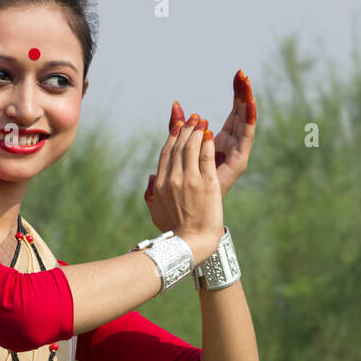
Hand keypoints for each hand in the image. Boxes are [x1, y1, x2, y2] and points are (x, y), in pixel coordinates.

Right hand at [143, 111, 223, 262]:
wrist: (190, 242)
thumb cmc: (174, 232)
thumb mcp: (156, 213)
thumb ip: (151, 194)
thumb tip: (150, 178)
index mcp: (161, 184)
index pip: (166, 154)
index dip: (173, 137)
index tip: (179, 127)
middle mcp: (173, 179)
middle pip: (178, 147)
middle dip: (186, 129)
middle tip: (194, 117)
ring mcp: (190, 180)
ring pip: (192, 148)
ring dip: (197, 131)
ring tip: (202, 121)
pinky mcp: (207, 183)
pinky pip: (206, 157)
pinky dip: (206, 143)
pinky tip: (209, 134)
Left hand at [144, 70, 256, 206]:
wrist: (193, 225)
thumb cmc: (185, 195)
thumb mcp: (178, 155)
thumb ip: (178, 130)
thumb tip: (176, 106)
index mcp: (220, 144)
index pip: (232, 113)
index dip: (236, 95)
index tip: (238, 74)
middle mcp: (231, 148)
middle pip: (240, 114)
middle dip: (242, 93)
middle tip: (243, 73)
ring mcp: (236, 155)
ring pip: (244, 122)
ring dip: (246, 101)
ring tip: (247, 82)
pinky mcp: (238, 162)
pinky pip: (245, 136)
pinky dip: (248, 118)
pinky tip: (250, 102)